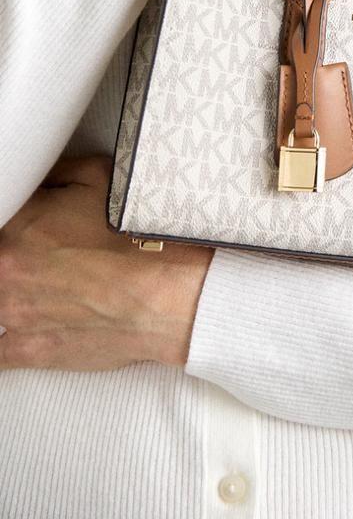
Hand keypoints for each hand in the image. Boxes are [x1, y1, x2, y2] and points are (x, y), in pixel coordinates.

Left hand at [0, 155, 212, 371]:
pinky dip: (8, 336)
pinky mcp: (29, 349)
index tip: (33, 223)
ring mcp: (13, 314)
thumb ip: (57, 172)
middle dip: (16, 254)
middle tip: (46, 251)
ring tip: (44, 283)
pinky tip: (28, 321)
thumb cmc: (140, 237)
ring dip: (12, 290)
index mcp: (17, 225)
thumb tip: (39, 176)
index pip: (1, 213)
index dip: (17, 219)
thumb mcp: (101, 177)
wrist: (167, 295)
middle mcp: (5, 270)